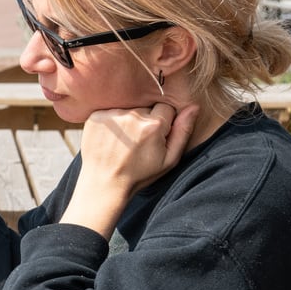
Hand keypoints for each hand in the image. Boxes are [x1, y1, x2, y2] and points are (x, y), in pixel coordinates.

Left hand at [62, 101, 199, 237]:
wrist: (104, 182)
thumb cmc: (139, 174)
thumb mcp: (169, 159)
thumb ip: (183, 131)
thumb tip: (194, 107)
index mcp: (153, 125)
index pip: (166, 108)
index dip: (163, 123)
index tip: (155, 136)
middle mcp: (132, 115)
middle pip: (146, 107)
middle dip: (146, 120)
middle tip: (138, 141)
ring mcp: (112, 115)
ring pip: (128, 108)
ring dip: (128, 121)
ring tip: (124, 142)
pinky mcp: (96, 116)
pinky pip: (111, 111)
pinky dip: (113, 122)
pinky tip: (111, 139)